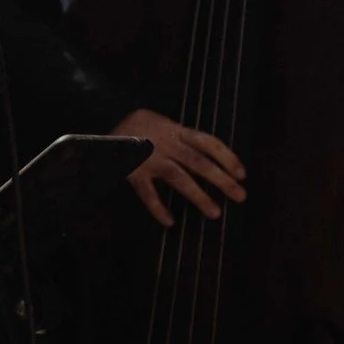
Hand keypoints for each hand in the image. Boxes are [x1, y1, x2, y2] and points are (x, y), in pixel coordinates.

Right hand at [112, 107, 246, 226]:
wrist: (101, 121)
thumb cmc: (135, 125)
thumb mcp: (159, 121)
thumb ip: (180, 135)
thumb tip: (208, 154)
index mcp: (174, 130)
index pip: (207, 142)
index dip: (227, 158)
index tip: (242, 174)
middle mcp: (165, 143)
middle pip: (198, 162)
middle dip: (221, 179)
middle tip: (240, 196)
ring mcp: (149, 158)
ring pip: (178, 177)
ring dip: (198, 195)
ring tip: (214, 212)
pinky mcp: (132, 170)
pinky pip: (147, 192)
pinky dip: (157, 208)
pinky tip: (169, 221)